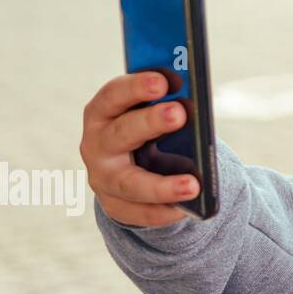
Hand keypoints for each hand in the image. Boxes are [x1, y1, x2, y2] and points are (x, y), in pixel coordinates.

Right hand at [81, 71, 199, 227]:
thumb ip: (168, 102)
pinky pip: (139, 213)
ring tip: (193, 185)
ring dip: (161, 185)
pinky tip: (187, 209)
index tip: (163, 80)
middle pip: (121, 133)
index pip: (113, 95)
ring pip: (129, 183)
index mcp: (103, 111)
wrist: (137, 164)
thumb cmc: (151, 126)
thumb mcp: (154, 110)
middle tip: (180, 113)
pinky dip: (164, 211)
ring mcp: (102, 178)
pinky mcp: (115, 205)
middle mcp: (97, 144)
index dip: (135, 87)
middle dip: (150, 122)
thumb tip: (195, 100)